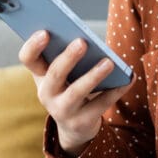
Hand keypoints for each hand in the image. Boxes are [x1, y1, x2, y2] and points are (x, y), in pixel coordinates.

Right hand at [18, 30, 135, 157]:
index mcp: (40, 75)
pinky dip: (116, 90)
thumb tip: (88, 38)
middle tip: (82, 42)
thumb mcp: (65, 74)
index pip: (28, 58)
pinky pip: (101, 104)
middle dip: (68, 58)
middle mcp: (46, 93)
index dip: (33, 46)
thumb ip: (69, 56)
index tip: (45, 32)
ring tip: (109, 62)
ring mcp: (62, 110)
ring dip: (93, 76)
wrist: (75, 126)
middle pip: (54, 74)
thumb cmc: (71, 87)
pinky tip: (129, 78)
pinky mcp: (81, 122)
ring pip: (77, 92)